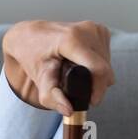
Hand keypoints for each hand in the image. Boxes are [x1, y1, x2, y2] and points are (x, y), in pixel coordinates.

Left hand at [1, 20, 115, 116]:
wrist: (29, 35)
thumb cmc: (32, 56)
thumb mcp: (38, 77)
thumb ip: (51, 96)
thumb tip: (69, 111)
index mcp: (71, 39)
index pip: (98, 69)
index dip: (99, 89)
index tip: (92, 101)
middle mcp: (86, 30)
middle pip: (104, 68)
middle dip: (96, 84)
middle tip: (76, 87)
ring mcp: (94, 28)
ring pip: (108, 62)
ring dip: (97, 74)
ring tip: (77, 73)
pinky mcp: (99, 29)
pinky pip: (106, 55)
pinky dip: (97, 63)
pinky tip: (81, 62)